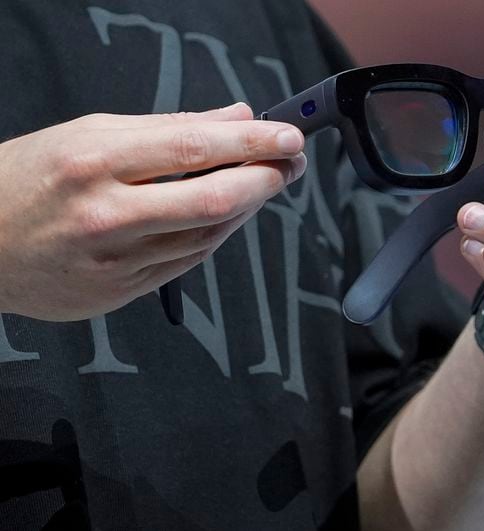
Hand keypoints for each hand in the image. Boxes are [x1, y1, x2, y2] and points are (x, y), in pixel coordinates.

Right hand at [0, 102, 305, 320]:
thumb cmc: (26, 181)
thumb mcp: (88, 133)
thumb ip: (168, 126)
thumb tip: (233, 116)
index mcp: (94, 162)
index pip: (195, 148)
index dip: (252, 142)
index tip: (287, 136)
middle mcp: (107, 215)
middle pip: (214, 200)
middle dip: (266, 179)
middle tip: (290, 163)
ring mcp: (116, 261)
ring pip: (208, 235)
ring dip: (248, 207)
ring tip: (264, 181)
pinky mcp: (121, 292)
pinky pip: (189, 261)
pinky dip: (217, 234)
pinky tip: (230, 214)